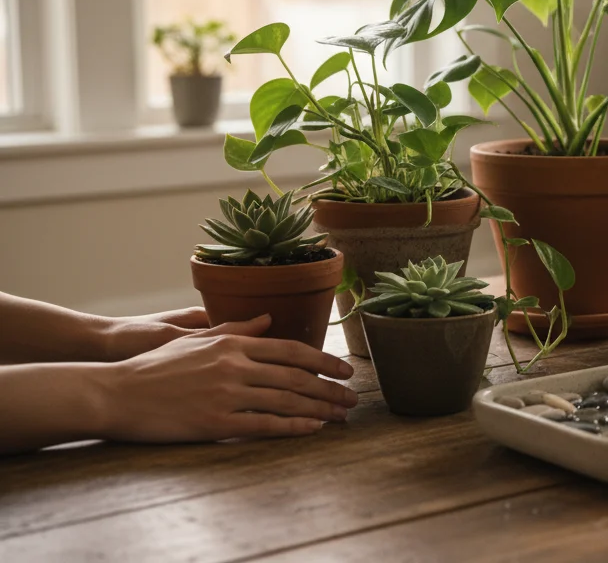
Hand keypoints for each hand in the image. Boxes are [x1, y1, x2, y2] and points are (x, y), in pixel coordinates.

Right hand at [95, 314, 357, 442]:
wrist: (116, 393)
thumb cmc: (154, 366)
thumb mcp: (195, 340)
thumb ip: (235, 329)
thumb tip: (269, 318)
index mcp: (232, 343)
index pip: (290, 350)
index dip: (323, 361)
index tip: (344, 370)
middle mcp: (235, 365)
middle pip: (296, 377)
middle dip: (330, 389)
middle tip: (352, 398)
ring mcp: (226, 394)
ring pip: (286, 401)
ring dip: (320, 409)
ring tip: (340, 416)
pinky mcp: (215, 421)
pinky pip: (264, 425)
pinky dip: (293, 427)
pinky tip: (313, 428)